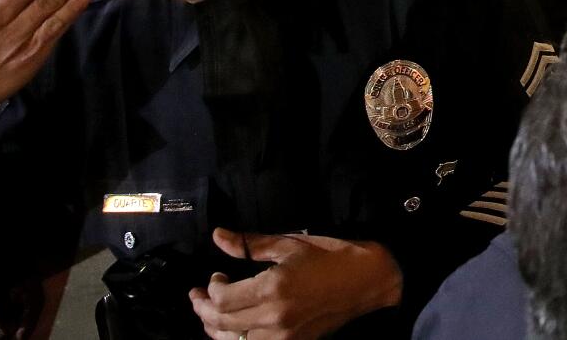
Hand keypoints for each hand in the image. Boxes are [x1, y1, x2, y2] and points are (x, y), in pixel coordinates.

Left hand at [189, 230, 401, 339]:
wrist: (369, 281)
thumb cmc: (332, 256)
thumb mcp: (291, 244)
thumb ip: (251, 244)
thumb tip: (218, 236)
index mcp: (273, 288)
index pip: (222, 299)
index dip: (209, 290)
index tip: (215, 276)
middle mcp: (274, 316)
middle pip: (221, 322)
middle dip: (203, 309)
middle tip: (197, 297)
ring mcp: (282, 336)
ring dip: (214, 329)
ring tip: (210, 314)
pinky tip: (233, 329)